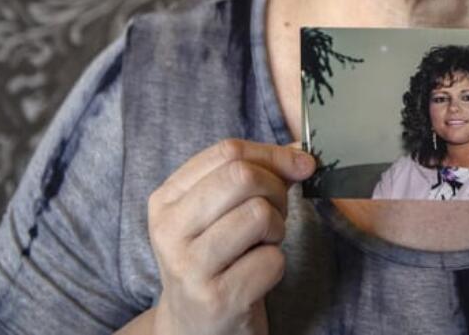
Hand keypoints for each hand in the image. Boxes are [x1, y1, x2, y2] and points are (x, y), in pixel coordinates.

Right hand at [147, 139, 315, 334]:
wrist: (195, 328)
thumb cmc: (217, 259)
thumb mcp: (220, 212)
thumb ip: (254, 175)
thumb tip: (301, 153)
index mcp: (166, 200)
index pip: (228, 152)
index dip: (273, 154)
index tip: (301, 165)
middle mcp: (169, 231)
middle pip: (242, 177)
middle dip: (276, 190)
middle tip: (275, 215)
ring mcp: (189, 267)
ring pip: (259, 214)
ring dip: (277, 230)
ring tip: (261, 246)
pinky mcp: (216, 300)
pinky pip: (271, 260)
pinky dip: (276, 265)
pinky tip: (256, 276)